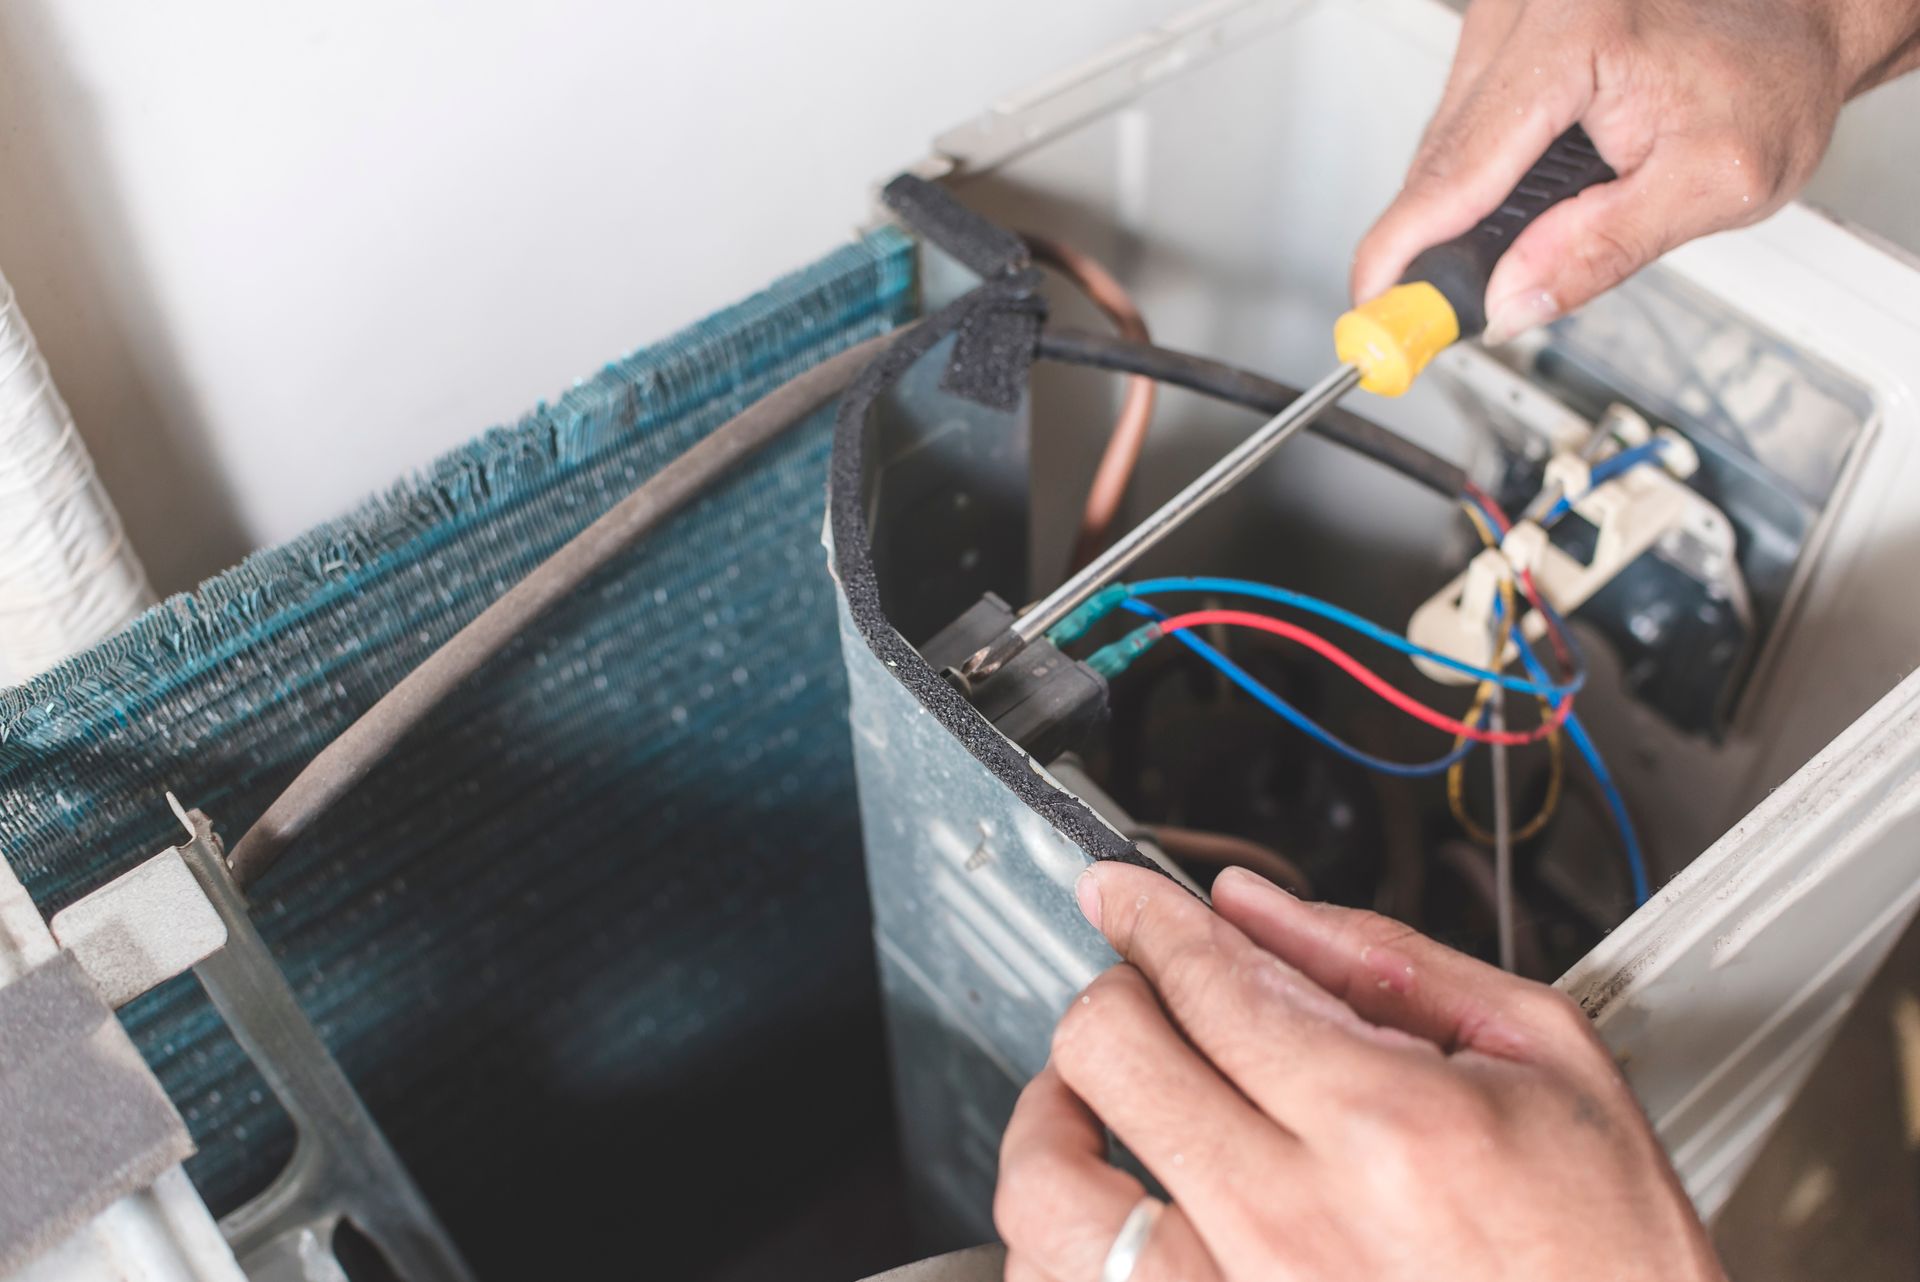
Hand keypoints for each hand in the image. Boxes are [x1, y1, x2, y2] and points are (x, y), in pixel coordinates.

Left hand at [994, 862, 1724, 1280]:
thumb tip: (1259, 910)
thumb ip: (1389, 965)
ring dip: (1054, 1118)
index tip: (1121, 898)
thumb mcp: (1547, 1060)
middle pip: (1108, 1055)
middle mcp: (1288, 1223)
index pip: (1205, 980)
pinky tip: (1111, 1205)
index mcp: (1380, 1126)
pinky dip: (1067, 1238)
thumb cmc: (1607, 1252)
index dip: (1147, 917)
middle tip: (1137, 990)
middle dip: (1112, 992)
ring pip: (1052, 1195)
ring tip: (1087, 1099)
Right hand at [1351, 0, 1919, 342]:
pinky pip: (1464, 115)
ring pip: (1444, 138)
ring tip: (1514, 247)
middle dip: (1434, 241)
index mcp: (1578, 36)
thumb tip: (1512, 302)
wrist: (1797, 19)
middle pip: (1439, 156)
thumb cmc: (1770, 80)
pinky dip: (1478, 169)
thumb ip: (1605, 248)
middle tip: (1434, 315)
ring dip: (1460, 205)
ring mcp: (1510, 13)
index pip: (1458, 166)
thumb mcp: (1713, 184)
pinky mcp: (1506, 27)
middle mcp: (1531, 10)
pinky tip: (1521, 193)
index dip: (1406, 250)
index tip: (1374, 309)